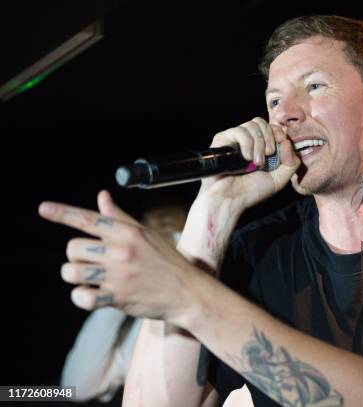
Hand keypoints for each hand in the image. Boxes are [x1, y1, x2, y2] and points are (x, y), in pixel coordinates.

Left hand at [39, 190, 199, 322]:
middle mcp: (121, 251)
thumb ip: (119, 217)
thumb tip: (102, 196)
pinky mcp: (117, 298)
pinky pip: (82, 297)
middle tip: (90, 261)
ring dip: (75, 276)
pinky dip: (81, 297)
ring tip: (88, 278)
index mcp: (127, 232)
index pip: (89, 219)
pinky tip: (90, 295)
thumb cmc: (165, 261)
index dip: (62, 213)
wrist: (187, 291)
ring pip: (71, 271)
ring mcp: (119, 275)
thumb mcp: (145, 234)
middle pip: (73, 247)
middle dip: (75, 255)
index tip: (43, 208)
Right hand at [201, 117, 299, 210]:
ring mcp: (234, 139)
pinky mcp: (222, 139)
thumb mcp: (279, 180)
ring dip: (258, 144)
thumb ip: (291, 163)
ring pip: (251, 125)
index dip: (278, 132)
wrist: (230, 199)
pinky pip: (239, 131)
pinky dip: (247, 143)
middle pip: (261, 122)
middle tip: (268, 155)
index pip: (271, 127)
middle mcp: (247, 141)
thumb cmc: (251, 191)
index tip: (281, 143)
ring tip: (256, 162)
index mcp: (260, 147)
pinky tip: (246, 158)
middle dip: (269, 137)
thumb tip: (287, 142)